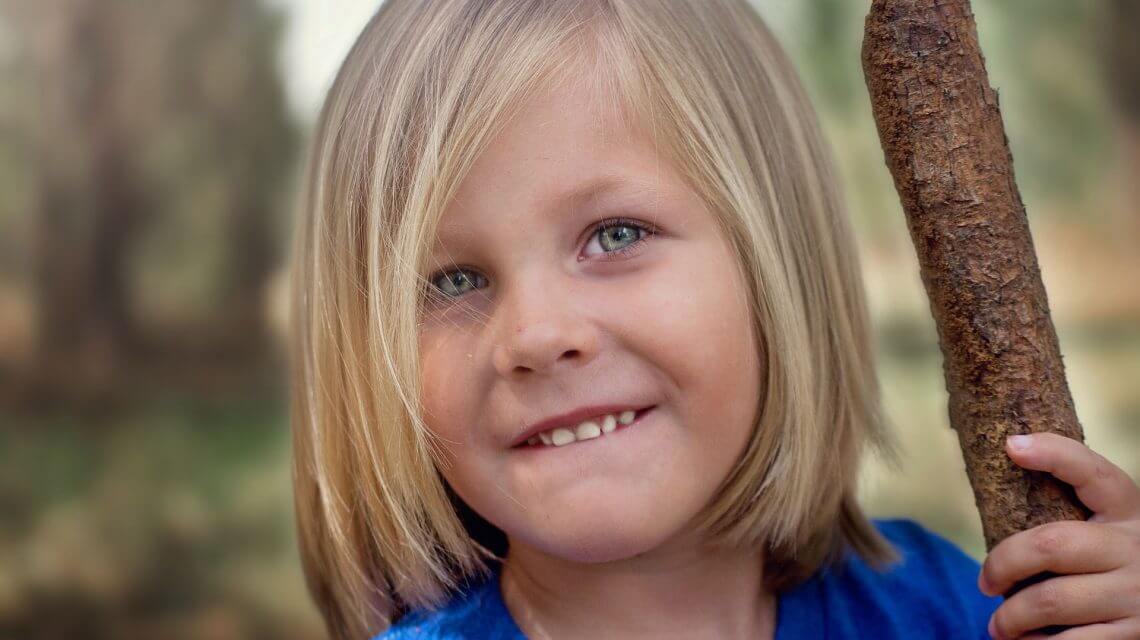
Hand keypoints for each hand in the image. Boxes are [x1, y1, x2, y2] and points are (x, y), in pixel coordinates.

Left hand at [978, 432, 1139, 638]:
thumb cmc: (1113, 565)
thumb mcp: (1105, 529)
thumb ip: (1068, 512)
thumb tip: (1005, 469)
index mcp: (1126, 510)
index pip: (1092, 471)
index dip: (1052, 454)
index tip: (1011, 446)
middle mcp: (1135, 547)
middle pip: (1050, 544)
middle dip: (1002, 565)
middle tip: (985, 583)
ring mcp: (1137, 594)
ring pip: (1051, 600)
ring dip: (1011, 618)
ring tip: (998, 626)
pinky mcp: (1133, 634)